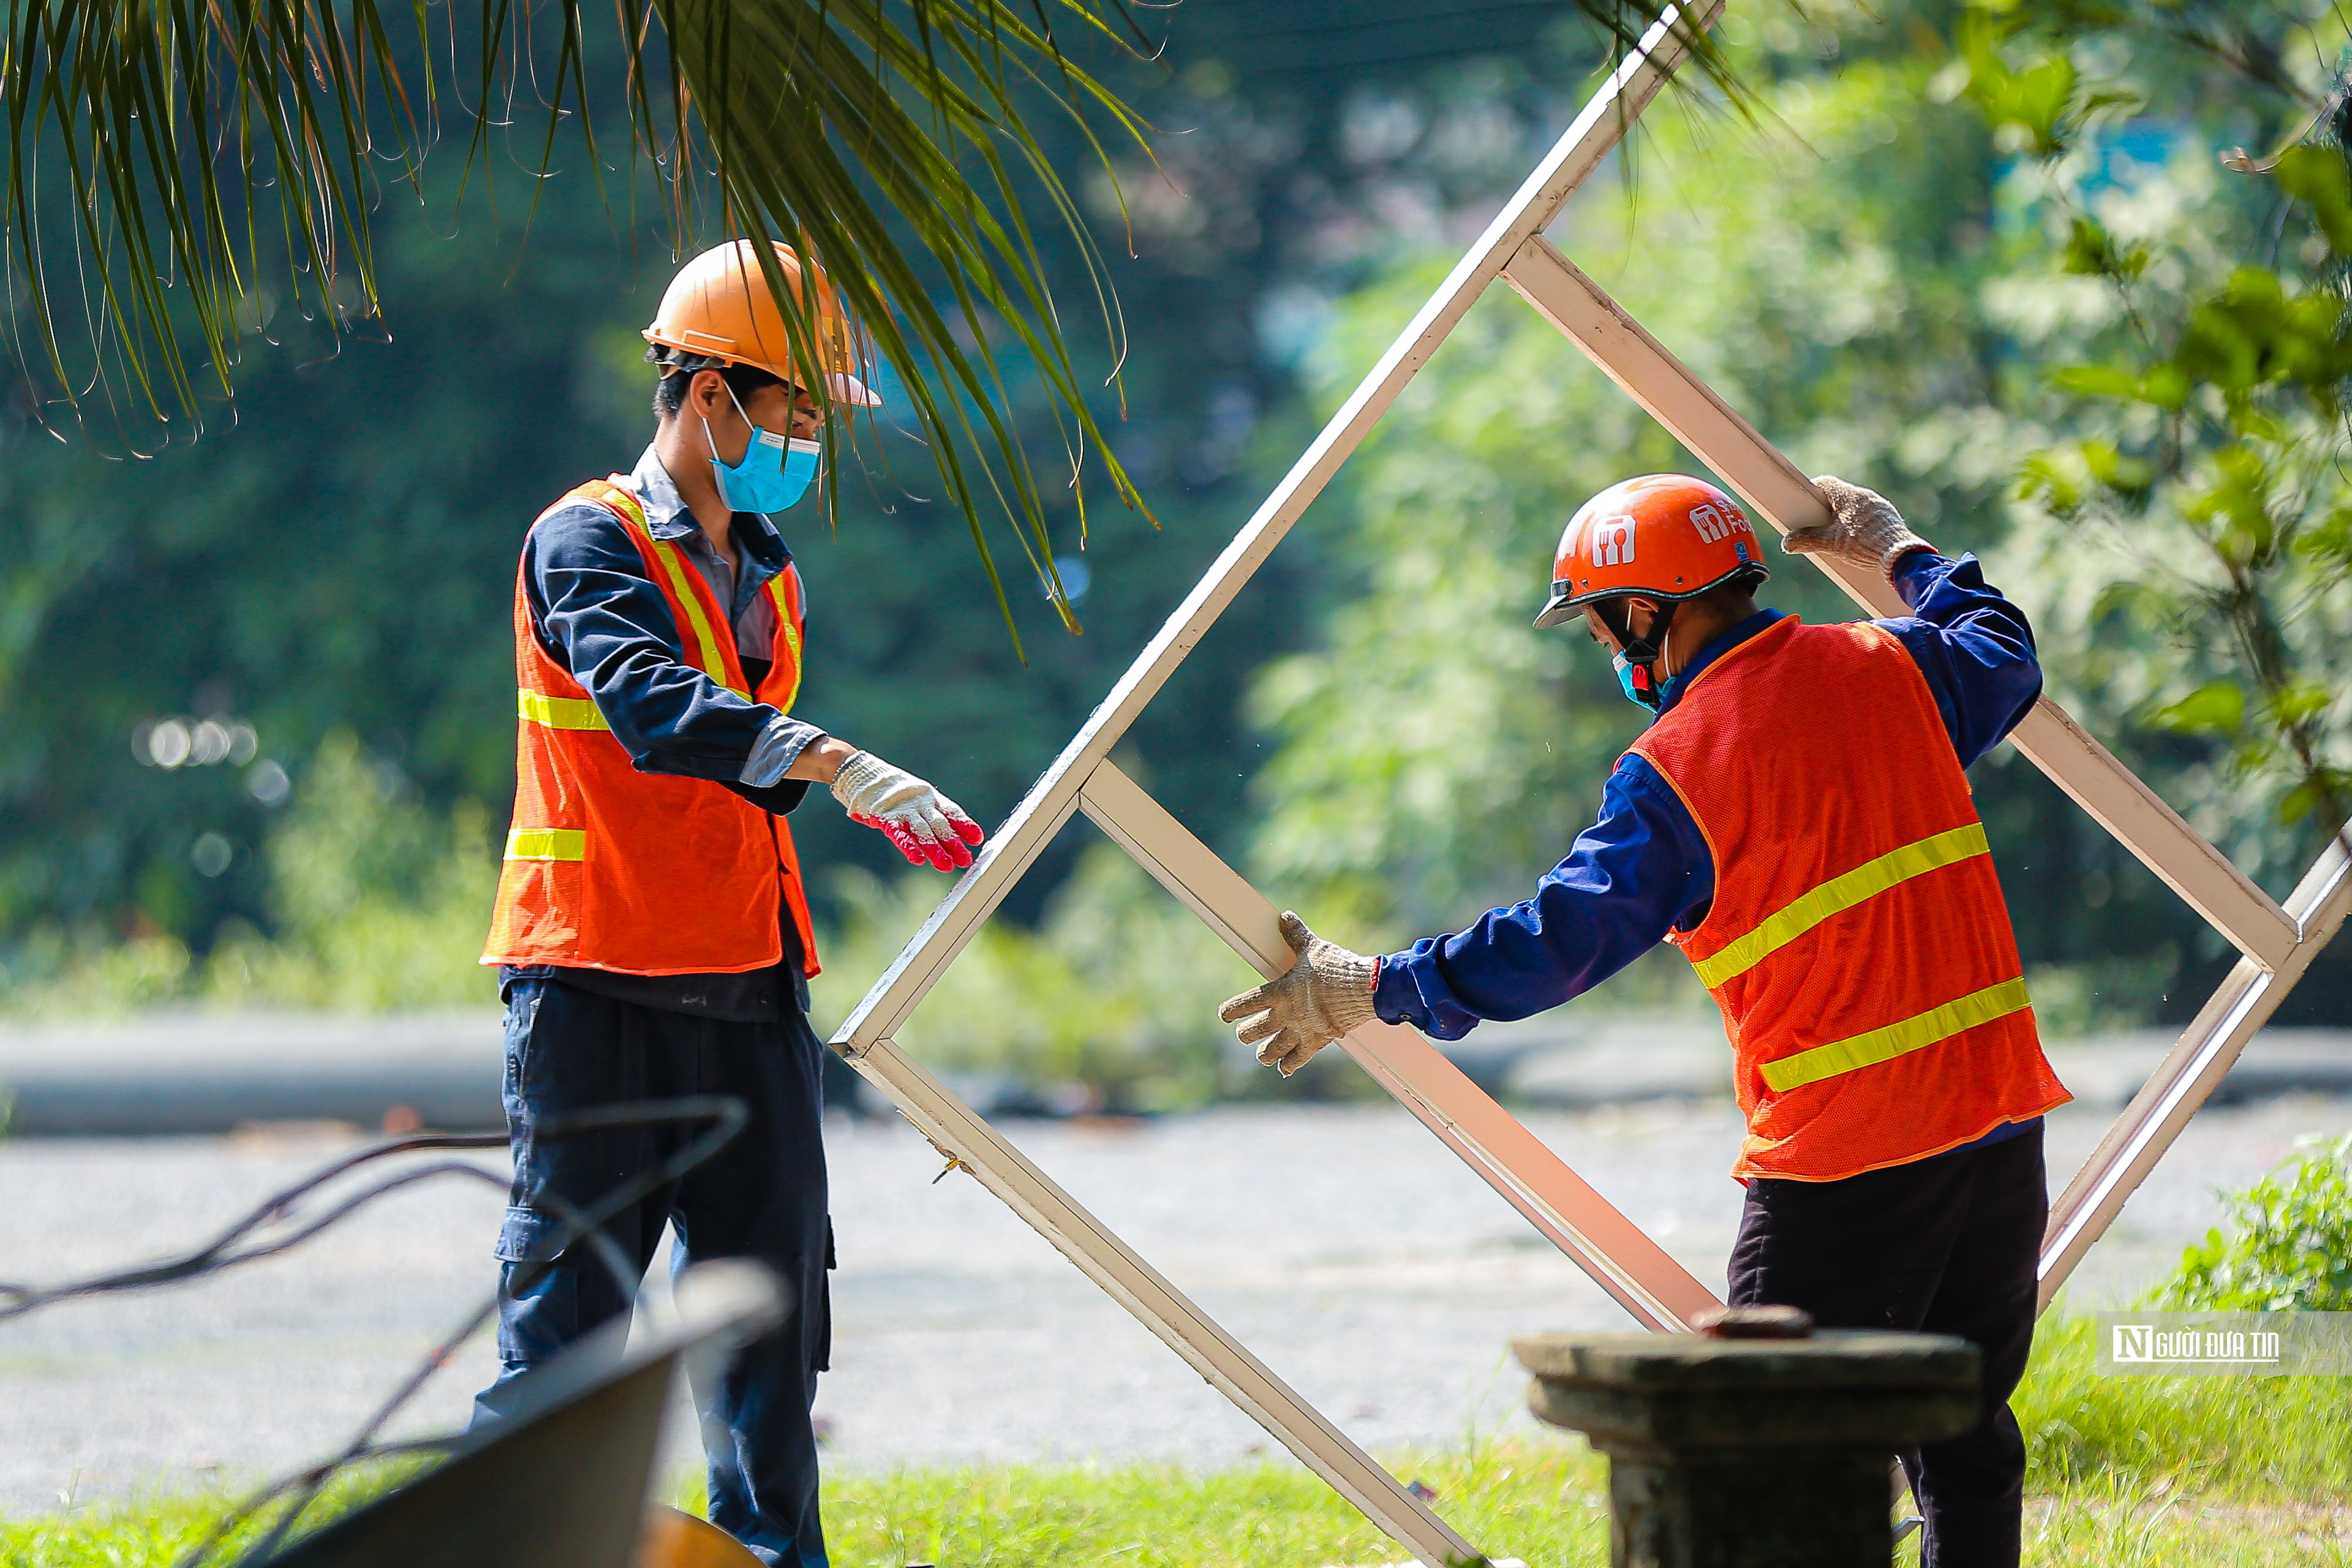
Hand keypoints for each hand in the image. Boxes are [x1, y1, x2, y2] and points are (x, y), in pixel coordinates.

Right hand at [828, 750, 985, 871]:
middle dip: (953, 843)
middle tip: (965, 860)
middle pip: (939, 825)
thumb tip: (953, 832)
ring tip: (945, 865)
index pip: (950, 811)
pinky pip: (898, 833)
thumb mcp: (915, 796)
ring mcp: (902, 809)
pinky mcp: (884, 816)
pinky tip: (916, 858)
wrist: (860, 772)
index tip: (977, 838)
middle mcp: (918, 802)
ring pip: (922, 831)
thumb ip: (930, 812)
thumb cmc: (891, 788)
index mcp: (928, 796)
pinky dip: (907, 846)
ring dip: (934, 849)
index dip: (964, 824)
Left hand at [1217, 912, 1378, 1076]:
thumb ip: (1296, 934)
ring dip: (1265, 1053)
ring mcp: (1300, 1030)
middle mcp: (1285, 1014)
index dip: (1231, 1011)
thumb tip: (1285, 916)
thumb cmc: (1336, 967)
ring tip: (1262, 1055)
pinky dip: (1289, 1065)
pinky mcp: (1317, 1041)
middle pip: (1255, 1031)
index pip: (1245, 1004)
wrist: (1362, 989)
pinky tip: (1284, 1070)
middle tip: (1244, 1035)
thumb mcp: (1312, 947)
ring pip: (1272, 1050)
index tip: (1224, 1016)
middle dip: (1246, 1034)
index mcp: (1279, 992)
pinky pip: (1298, 1059)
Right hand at [1784, 476, 1931, 578]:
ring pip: (1855, 508)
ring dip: (1844, 519)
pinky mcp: (1889, 519)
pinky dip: (1859, 526)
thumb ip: (1807, 540)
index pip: (1826, 484)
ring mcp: (1880, 507)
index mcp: (1849, 495)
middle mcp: (1866, 496)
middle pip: (1840, 497)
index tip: (1805, 505)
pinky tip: (1857, 542)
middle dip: (1827, 510)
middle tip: (1818, 526)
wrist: (1900, 556)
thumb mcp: (1830, 544)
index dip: (1812, 492)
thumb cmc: (1863, 544)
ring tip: (1838, 538)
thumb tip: (1788, 543)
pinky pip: (1869, 517)